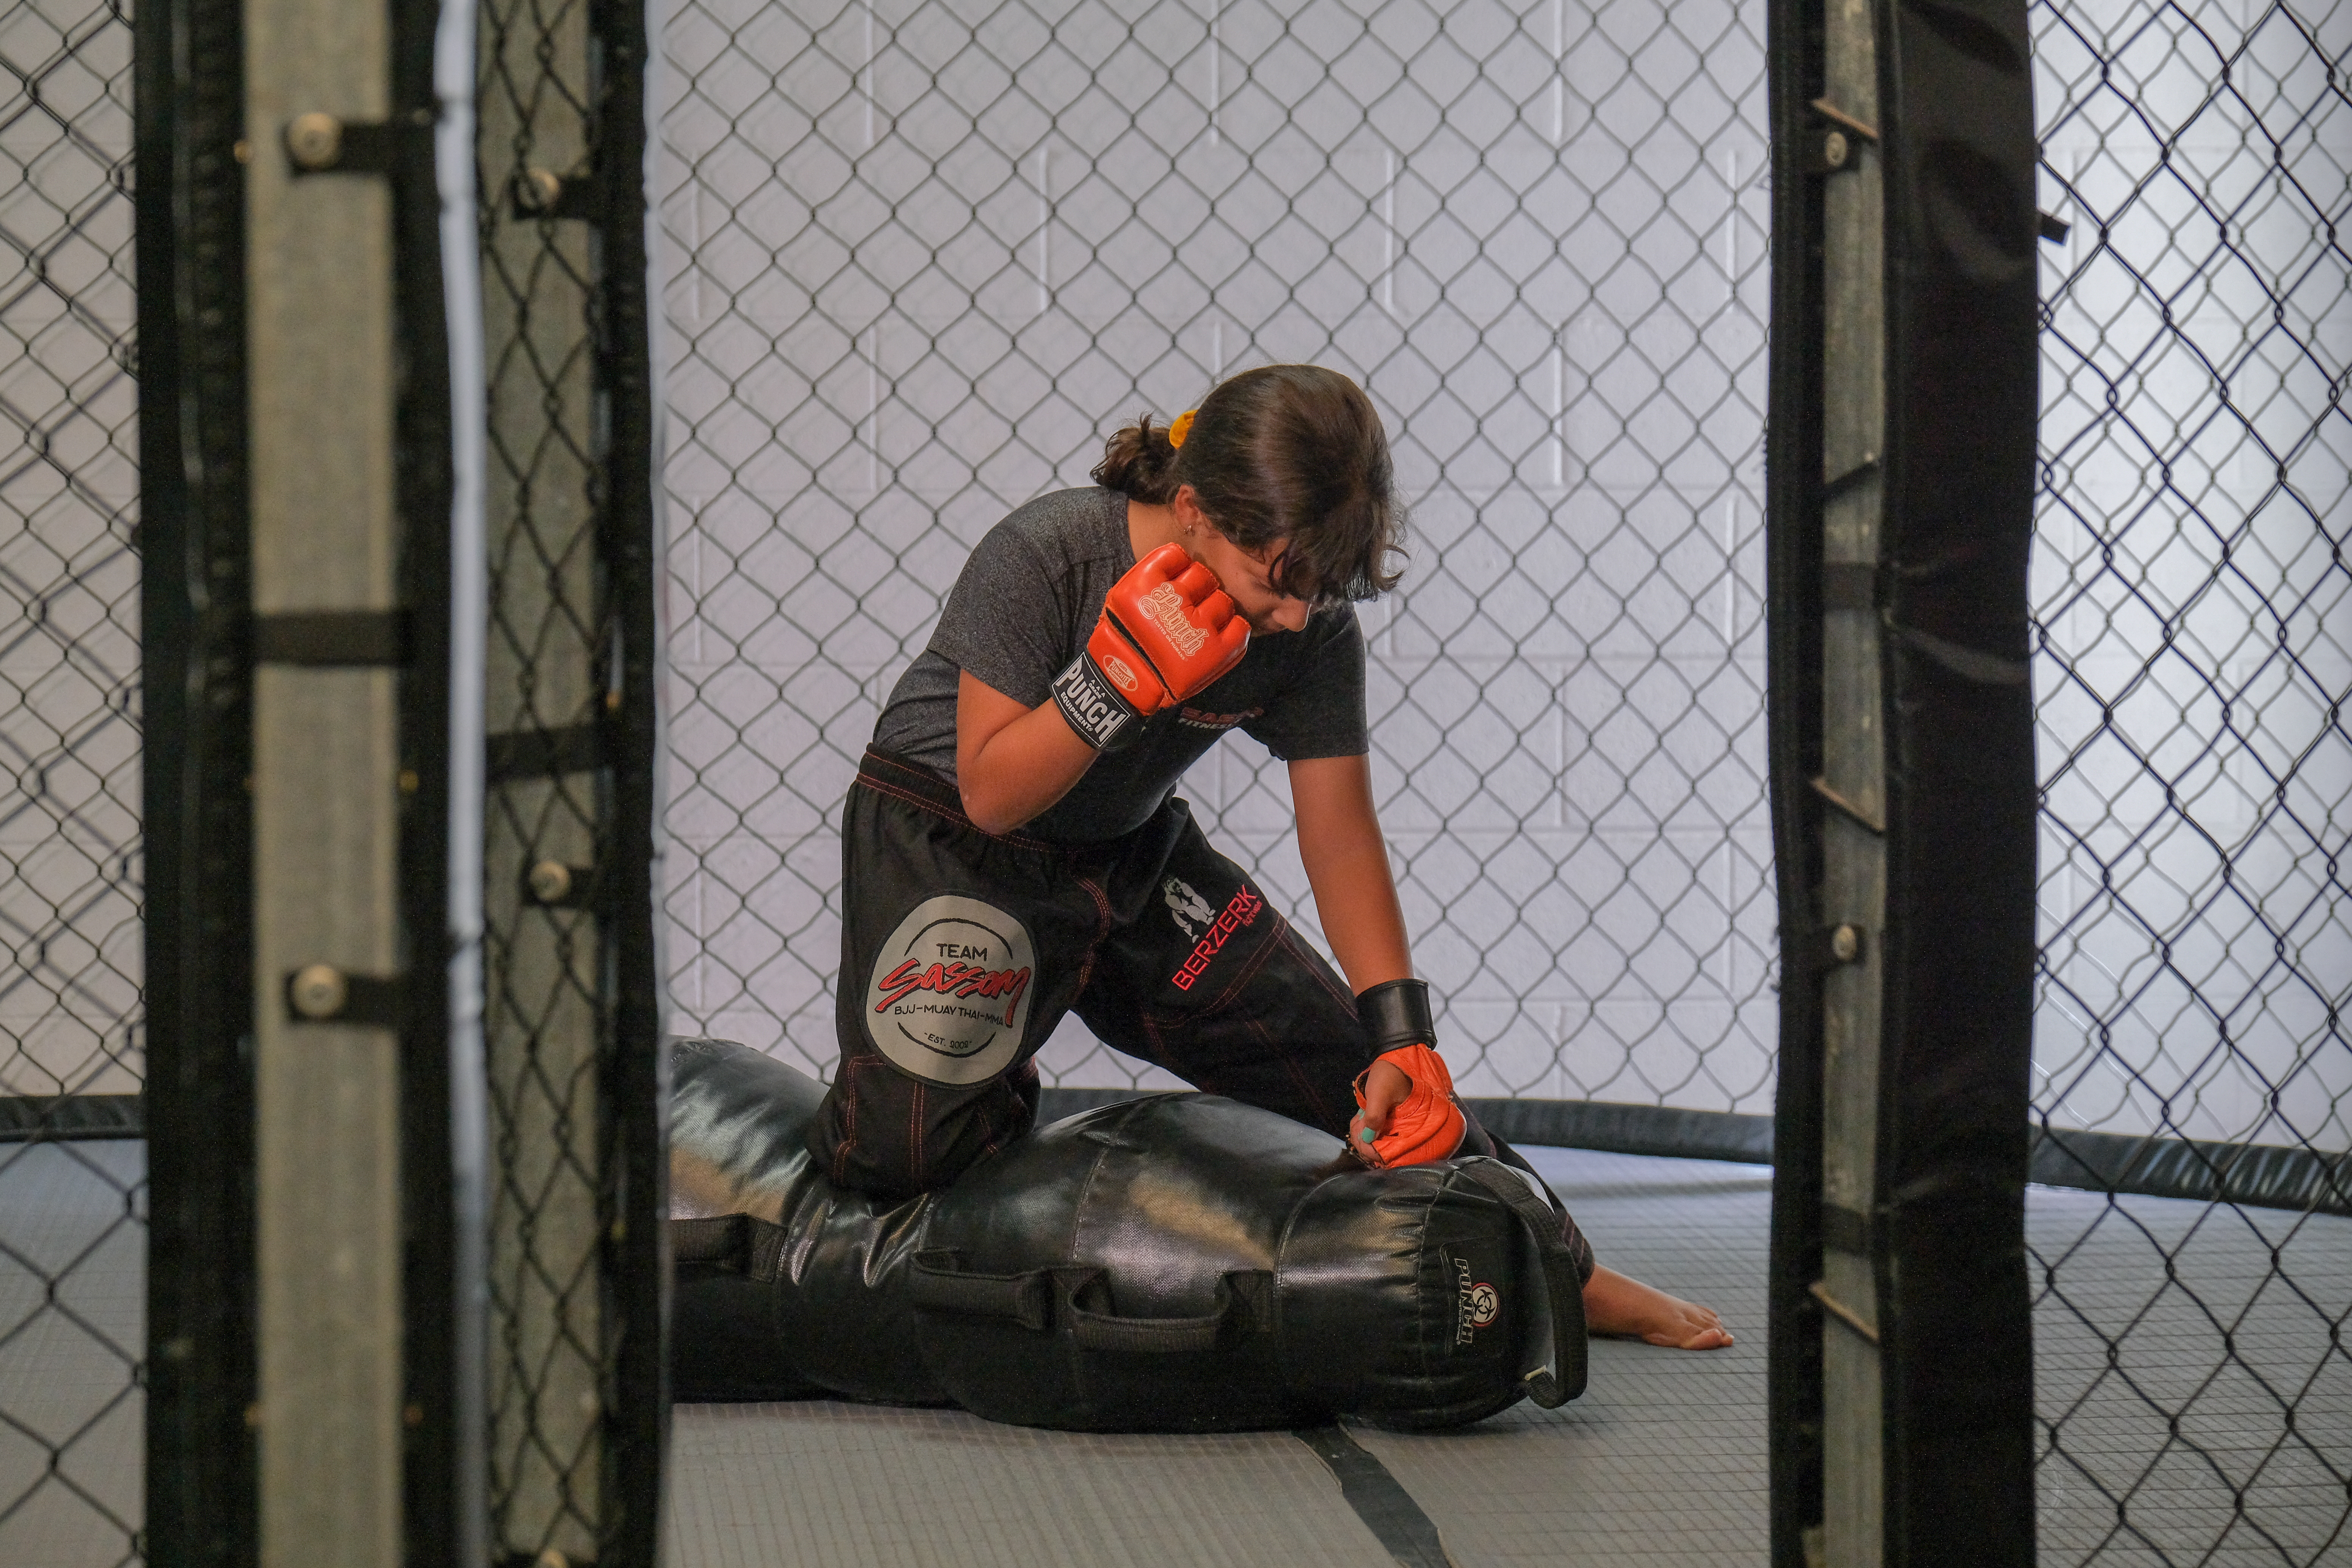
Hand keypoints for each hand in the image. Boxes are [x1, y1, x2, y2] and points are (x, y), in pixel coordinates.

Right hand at [1051, 544, 1248, 748]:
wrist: (1128, 683)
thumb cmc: (1125, 638)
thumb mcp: (1124, 596)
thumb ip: (1151, 576)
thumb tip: (1181, 562)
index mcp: (1145, 584)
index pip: (1176, 555)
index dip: (1178, 566)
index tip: (1175, 578)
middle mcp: (1173, 601)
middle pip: (1203, 576)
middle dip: (1198, 588)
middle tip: (1189, 604)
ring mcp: (1198, 626)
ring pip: (1223, 600)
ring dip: (1215, 608)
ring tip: (1202, 623)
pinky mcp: (1217, 651)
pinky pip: (1240, 627)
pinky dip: (1233, 628)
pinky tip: (1219, 633)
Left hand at [1347, 1044, 1465, 1167]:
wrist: (1395, 1060)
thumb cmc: (1390, 1074)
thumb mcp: (1379, 1094)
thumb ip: (1374, 1116)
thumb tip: (1368, 1139)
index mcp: (1407, 1126)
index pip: (1387, 1153)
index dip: (1370, 1150)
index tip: (1360, 1137)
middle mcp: (1402, 1130)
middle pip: (1378, 1152)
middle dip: (1363, 1140)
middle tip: (1358, 1122)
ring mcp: (1393, 1127)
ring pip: (1372, 1143)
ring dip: (1361, 1133)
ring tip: (1360, 1117)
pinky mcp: (1387, 1121)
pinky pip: (1372, 1133)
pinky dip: (1363, 1128)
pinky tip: (1361, 1117)